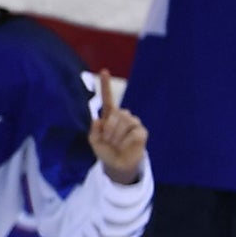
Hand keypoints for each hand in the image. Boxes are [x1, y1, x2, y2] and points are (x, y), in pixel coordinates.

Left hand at [88, 70, 147, 185]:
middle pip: (117, 113)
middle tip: (109, 141)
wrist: (118, 165)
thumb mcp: (94, 141)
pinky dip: (125, 141)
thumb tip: (98, 119)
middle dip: (109, 129)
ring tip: (116, 144)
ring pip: (125, 122)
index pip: (108, 98)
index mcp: (110, 116)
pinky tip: (126, 145)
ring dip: (116, 136)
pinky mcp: (142, 132)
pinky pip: (132, 132)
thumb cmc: (106, 151)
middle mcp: (123, 116)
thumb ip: (94, 130)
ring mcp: (134, 123)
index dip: (105, 85)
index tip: (104, 71)